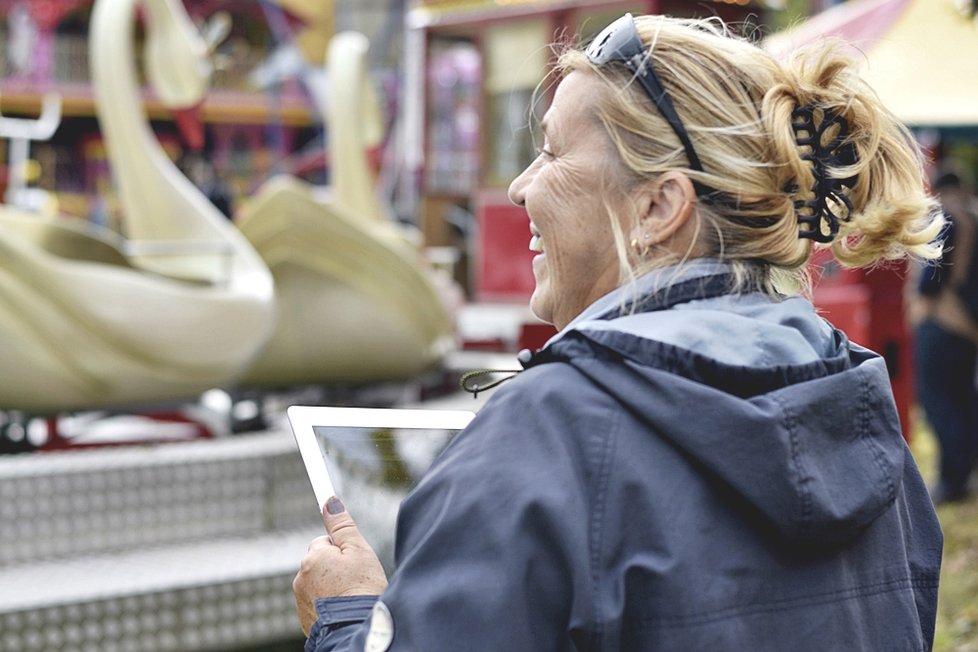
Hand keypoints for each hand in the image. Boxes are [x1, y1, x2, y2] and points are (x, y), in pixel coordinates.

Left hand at [293, 496, 388, 635]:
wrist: (358, 630)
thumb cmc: (363, 589)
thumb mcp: (359, 550)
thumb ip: (342, 525)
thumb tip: (328, 501)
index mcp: (313, 558)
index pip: (324, 541)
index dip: (340, 546)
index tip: (343, 549)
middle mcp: (301, 578)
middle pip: (320, 562)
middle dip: (336, 566)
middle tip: (356, 577)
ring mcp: (301, 600)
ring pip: (319, 582)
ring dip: (332, 585)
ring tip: (351, 595)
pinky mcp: (305, 619)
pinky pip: (318, 601)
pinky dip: (329, 602)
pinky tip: (344, 608)